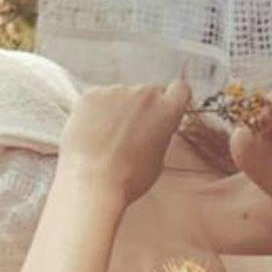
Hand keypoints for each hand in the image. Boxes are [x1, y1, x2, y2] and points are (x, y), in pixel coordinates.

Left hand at [57, 77, 193, 205]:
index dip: (171, 99)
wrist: (92, 182)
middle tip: (130, 131)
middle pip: (148, 92)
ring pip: (121, 94)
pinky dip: (96, 110)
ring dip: (117, 108)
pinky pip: (98, 97)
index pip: (179, 89)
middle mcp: (144, 93)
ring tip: (106, 137)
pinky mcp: (92, 94)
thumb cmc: (127, 179)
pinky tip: (92, 133)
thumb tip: (152, 128)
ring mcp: (116, 90)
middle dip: (142, 107)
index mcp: (167, 109)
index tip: (164, 108)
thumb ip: (160, 133)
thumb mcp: (158, 159)